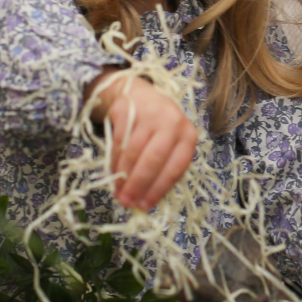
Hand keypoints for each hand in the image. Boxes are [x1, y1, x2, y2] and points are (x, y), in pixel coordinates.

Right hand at [86, 69, 197, 210]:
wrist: (140, 96)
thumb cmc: (159, 128)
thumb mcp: (170, 144)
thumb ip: (164, 168)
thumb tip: (146, 201)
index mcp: (187, 135)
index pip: (176, 166)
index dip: (159, 188)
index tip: (145, 206)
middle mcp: (172, 122)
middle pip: (154, 159)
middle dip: (139, 184)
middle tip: (127, 203)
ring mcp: (150, 115)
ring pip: (134, 152)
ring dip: (124, 176)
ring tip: (118, 193)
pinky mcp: (128, 111)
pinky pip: (119, 143)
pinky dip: (115, 163)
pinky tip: (113, 175)